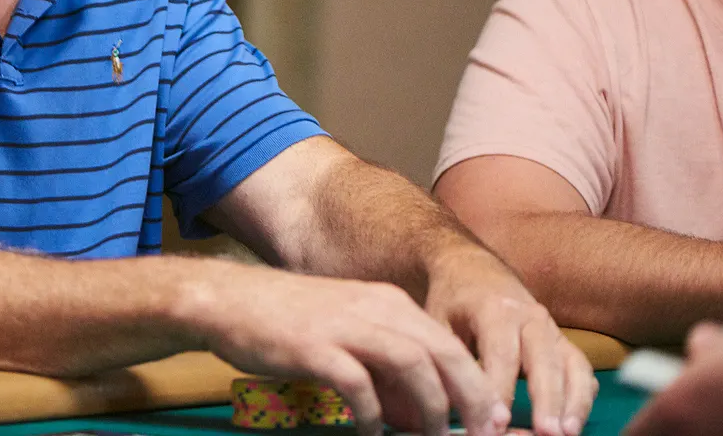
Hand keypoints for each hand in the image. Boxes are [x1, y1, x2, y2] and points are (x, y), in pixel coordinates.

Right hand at [189, 263, 508, 435]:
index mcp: (387, 303)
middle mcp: (374, 308)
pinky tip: (371, 432)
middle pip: (441, 352)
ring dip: (428, 407)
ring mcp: (345, 325)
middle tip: (480, 434)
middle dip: (468, 397)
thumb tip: (419, 411)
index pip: (448, 343)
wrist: (230, 300)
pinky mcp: (315, 347)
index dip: (476, 384)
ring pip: (410, 363)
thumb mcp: (349, 329)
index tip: (491, 421)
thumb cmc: (290, 321)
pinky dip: (372, 413)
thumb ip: (385, 363)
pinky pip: (358, 384)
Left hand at [423, 246, 593, 435]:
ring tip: (566, 434)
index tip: (497, 423)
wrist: (472, 268)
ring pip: (570, 366)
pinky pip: (581, 369)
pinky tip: (575, 422)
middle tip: (546, 433)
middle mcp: (530, 317)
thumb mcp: (438, 322)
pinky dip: (583, 396)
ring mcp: (551, 328)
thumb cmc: (453, 301)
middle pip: (544, 361)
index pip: (501, 355)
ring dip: (573, 403)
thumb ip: (449, 360)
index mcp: (495, 310)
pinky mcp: (563, 341)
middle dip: (547, 401)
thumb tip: (453, 405)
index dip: (501, 391)